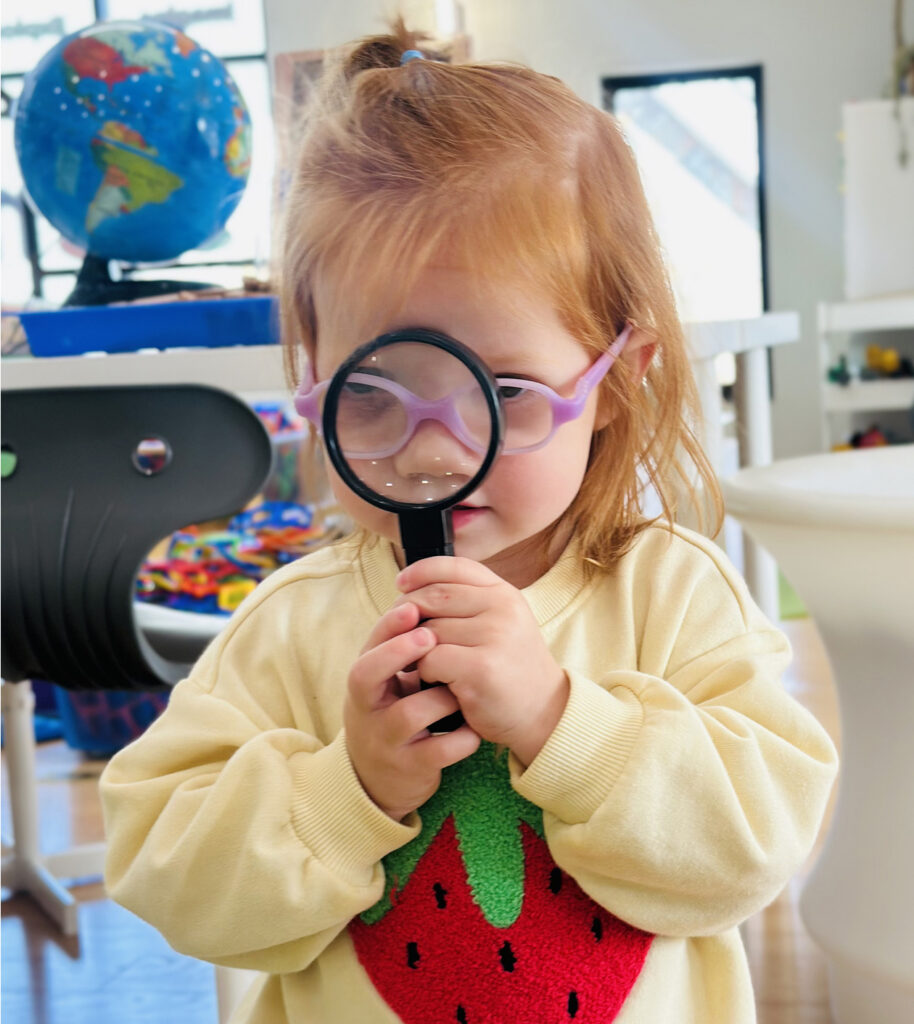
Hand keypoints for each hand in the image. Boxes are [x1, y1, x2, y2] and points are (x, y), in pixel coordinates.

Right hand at [345, 601, 480, 821]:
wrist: (385, 776)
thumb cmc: (395, 709)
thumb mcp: (389, 678)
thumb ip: (402, 642)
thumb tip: (429, 589)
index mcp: (366, 678)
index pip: (369, 645)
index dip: (389, 626)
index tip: (412, 607)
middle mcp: (366, 706)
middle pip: (366, 675)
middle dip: (396, 653)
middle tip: (428, 637)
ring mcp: (385, 739)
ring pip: (408, 713)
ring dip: (440, 698)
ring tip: (460, 692)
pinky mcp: (408, 766)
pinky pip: (436, 751)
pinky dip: (460, 739)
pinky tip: (474, 729)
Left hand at [395, 557, 568, 766]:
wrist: (544, 714)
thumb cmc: (510, 670)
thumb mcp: (501, 625)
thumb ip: (468, 603)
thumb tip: (411, 590)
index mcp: (505, 593)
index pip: (455, 566)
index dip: (421, 571)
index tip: (401, 583)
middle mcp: (503, 608)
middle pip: (434, 597)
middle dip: (408, 615)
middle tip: (400, 635)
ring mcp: (494, 636)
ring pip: (428, 630)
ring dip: (417, 650)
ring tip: (426, 665)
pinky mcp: (480, 667)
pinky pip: (430, 659)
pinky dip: (425, 673)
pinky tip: (438, 683)